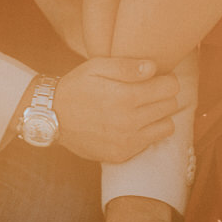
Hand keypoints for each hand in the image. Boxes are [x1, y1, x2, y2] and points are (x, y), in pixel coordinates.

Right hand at [54, 57, 178, 161]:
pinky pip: (150, 143)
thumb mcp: (96, 67)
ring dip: (160, 116)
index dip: (166, 80)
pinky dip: (147, 132)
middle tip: (148, 92)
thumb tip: (153, 68)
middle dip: (164, 96)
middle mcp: (129, 121)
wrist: (51, 116)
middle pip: (171, 106)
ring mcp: (126, 141)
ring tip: (144, 108)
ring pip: (167, 126)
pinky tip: (132, 124)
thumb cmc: (76, 86)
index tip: (157, 78)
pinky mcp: (121, 155)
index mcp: (125, 96)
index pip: (170, 88)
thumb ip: (127, 66)